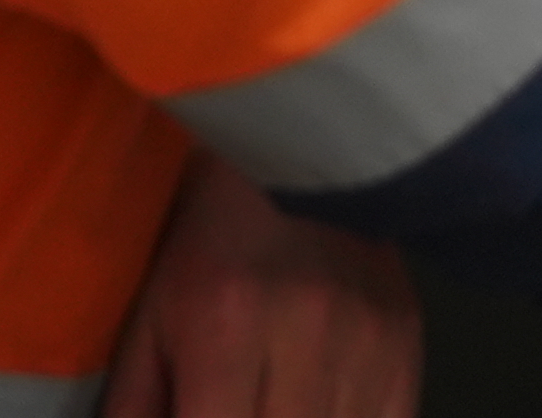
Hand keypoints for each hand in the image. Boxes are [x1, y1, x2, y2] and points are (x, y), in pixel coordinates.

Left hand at [109, 152, 418, 417]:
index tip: (198, 408)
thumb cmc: (209, 231)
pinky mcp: (407, 345)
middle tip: (231, 399)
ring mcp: (367, 345)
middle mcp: (304, 339)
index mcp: (224, 327)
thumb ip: (134, 402)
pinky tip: (314, 404)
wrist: (303, 150)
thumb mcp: (148, 311)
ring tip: (268, 398)